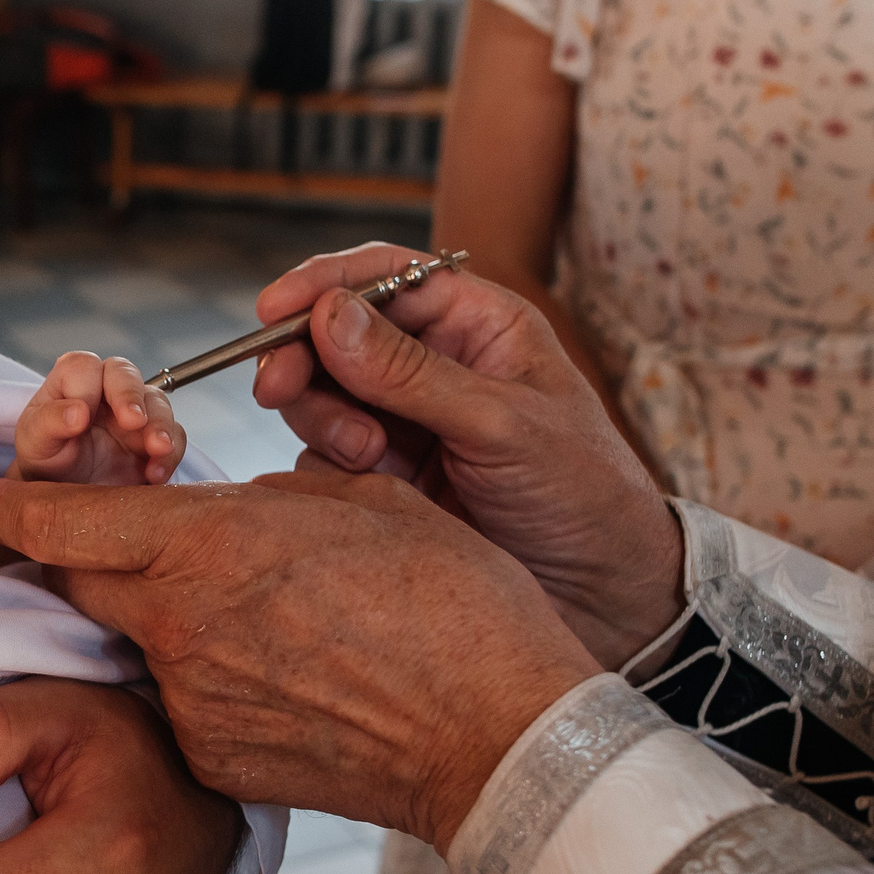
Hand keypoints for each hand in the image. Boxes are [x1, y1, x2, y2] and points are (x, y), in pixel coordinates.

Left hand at [0, 475, 601, 849]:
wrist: (501, 735)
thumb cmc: (454, 602)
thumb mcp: (363, 502)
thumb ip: (268, 498)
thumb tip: (234, 506)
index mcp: (205, 543)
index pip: (60, 522)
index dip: (18, 505)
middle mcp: (177, 625)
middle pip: (80, 585)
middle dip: (90, 561)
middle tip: (129, 548)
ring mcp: (191, 703)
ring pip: (140, 648)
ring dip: (169, 628)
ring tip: (258, 626)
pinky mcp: (214, 765)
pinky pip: (185, 710)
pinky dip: (211, 691)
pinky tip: (282, 686)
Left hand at [9, 352, 185, 485]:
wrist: (63, 500)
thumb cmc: (45, 460)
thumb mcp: (35, 444)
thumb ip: (50, 423)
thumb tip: (77, 412)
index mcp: (71, 382)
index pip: (84, 366)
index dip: (86, 387)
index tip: (82, 416)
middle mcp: (105, 391)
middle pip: (125, 373)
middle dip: (131, 395)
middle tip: (133, 421)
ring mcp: (134, 414)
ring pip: (157, 402)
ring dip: (160, 424)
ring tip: (156, 450)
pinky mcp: (153, 440)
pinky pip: (174, 437)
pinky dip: (170, 454)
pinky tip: (155, 474)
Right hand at [245, 245, 682, 667]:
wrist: (599, 595)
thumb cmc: (581, 494)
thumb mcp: (502, 425)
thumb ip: (410, 373)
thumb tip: (329, 316)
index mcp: (477, 325)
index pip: (386, 278)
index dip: (324, 284)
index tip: (273, 308)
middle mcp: (436, 364)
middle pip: (336, 335)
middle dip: (303, 358)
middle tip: (277, 390)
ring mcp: (407, 422)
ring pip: (323, 396)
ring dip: (324, 421)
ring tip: (367, 459)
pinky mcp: (387, 479)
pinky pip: (325, 459)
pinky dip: (330, 471)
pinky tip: (372, 491)